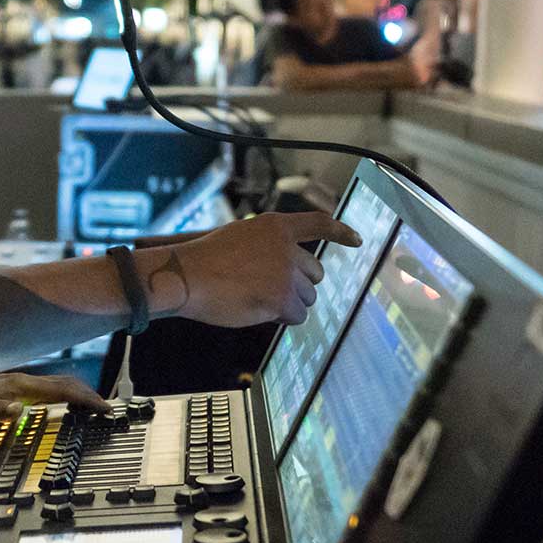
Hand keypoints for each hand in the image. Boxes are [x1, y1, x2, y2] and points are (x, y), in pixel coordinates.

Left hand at [0, 373, 108, 427]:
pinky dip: (61, 394)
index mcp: (15, 387)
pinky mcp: (8, 387)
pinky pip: (44, 388)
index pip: (59, 389)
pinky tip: (61, 402)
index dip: (84, 398)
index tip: (104, 409)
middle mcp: (19, 382)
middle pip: (62, 384)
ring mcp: (14, 383)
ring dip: (76, 393)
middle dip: (87, 394)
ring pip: (54, 384)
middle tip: (106, 409)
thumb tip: (17, 411)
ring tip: (92, 405)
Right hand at [165, 211, 359, 327]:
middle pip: (315, 273)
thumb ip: (268, 246)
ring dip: (288, 302)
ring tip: (255, 298)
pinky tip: (257, 310)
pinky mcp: (282, 298)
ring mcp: (286, 273)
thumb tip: (289, 272)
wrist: (185, 276)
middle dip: (299, 285)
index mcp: (276, 226)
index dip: (341, 231)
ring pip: (306, 297)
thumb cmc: (203, 260)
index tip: (357, 240)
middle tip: (270, 289)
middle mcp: (287, 247)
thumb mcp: (240, 237)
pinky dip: (281, 318)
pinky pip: (296, 316)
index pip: (319, 224)